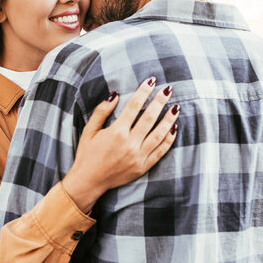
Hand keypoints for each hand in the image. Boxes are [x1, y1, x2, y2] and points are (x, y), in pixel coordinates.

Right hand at [62, 77, 178, 212]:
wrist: (89, 181)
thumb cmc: (87, 154)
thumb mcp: (89, 131)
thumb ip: (101, 112)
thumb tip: (115, 95)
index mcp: (116, 132)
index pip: (134, 106)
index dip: (143, 92)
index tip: (151, 81)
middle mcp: (129, 143)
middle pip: (149, 117)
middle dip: (160, 102)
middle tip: (168, 90)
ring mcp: (138, 156)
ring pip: (159, 134)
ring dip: (168, 119)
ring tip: (175, 107)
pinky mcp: (143, 167)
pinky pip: (160, 151)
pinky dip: (169, 140)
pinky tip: (173, 129)